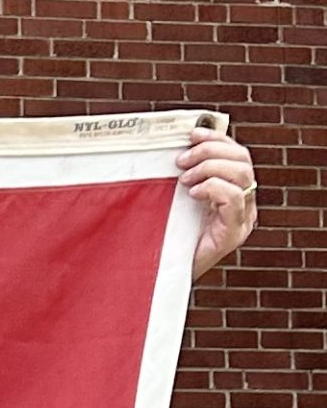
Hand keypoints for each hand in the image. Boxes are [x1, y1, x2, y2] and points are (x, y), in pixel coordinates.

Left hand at [178, 125, 257, 279]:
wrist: (164, 274)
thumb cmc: (167, 236)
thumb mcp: (175, 199)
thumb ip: (183, 176)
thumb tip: (174, 147)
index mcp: (232, 190)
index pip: (237, 153)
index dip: (217, 138)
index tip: (193, 133)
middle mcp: (243, 203)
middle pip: (243, 159)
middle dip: (210, 151)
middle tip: (182, 161)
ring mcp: (242, 218)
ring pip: (242, 175)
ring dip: (210, 168)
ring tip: (184, 179)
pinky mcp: (234, 233)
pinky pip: (236, 198)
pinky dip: (213, 188)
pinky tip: (193, 193)